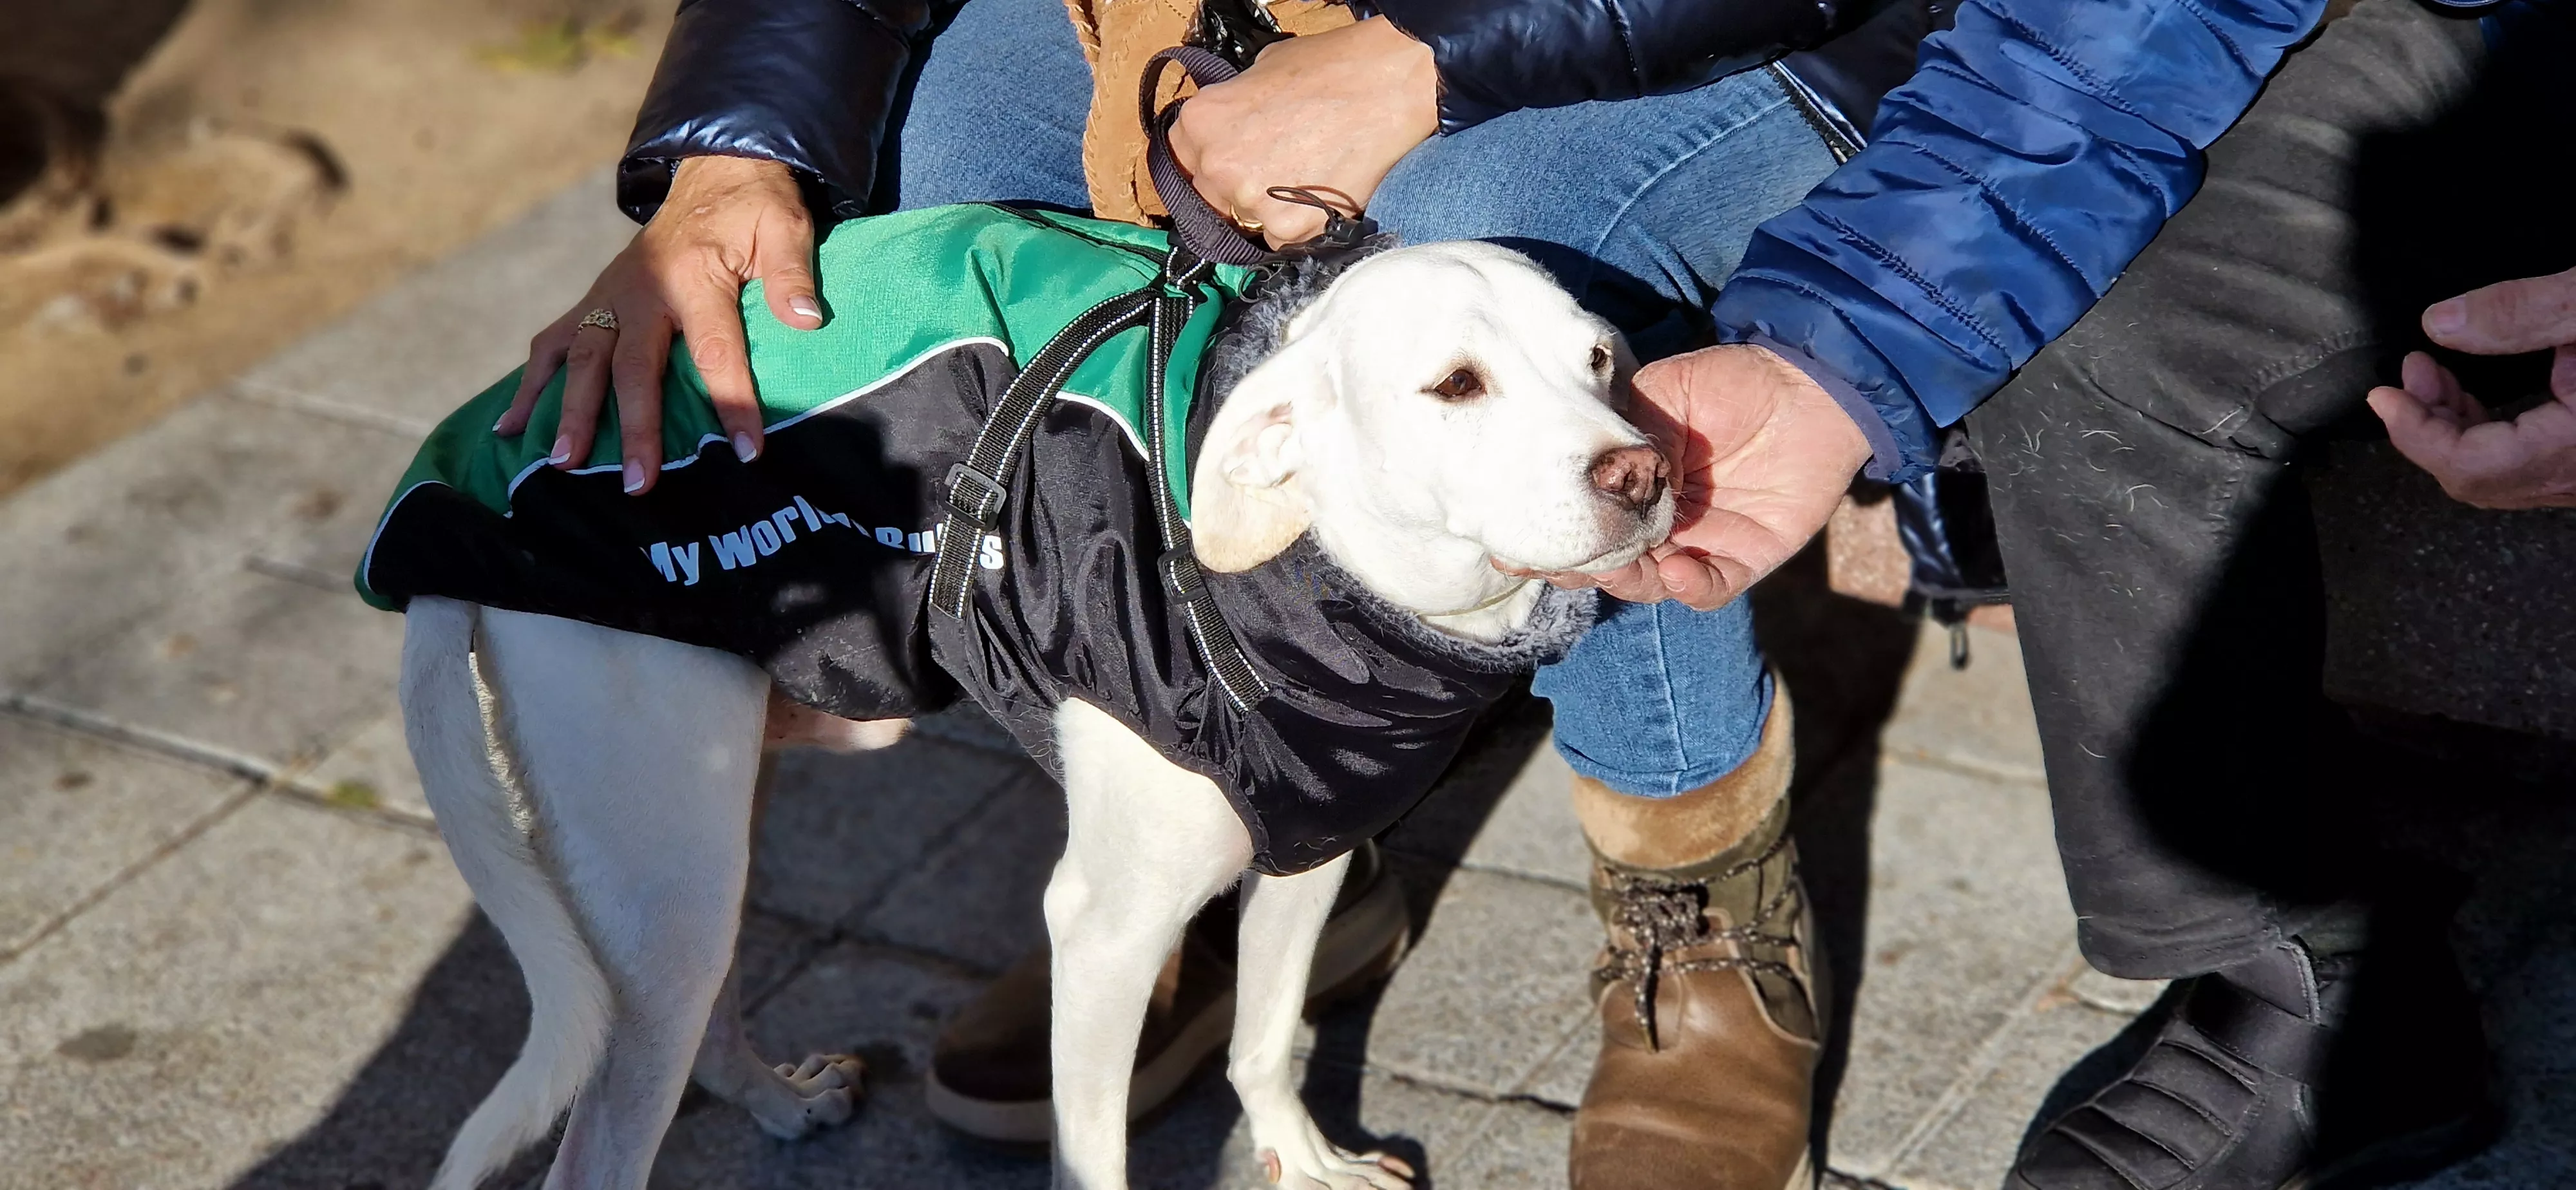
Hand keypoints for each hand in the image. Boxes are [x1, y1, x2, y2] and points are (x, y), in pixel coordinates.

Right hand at [498, 155, 819, 494]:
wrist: (713, 172)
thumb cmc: (753, 209)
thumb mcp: (784, 227)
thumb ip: (791, 274)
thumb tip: (807, 320)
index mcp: (693, 277)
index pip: (715, 349)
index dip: (732, 402)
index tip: (746, 452)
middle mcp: (641, 291)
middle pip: (633, 366)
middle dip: (634, 427)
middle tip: (637, 483)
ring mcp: (609, 297)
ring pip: (584, 361)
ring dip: (571, 414)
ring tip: (563, 465)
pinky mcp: (592, 302)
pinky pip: (552, 345)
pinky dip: (530, 386)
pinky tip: (509, 429)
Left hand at [1167, 17, 1437, 245]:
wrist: (1388, 85)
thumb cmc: (1330, 68)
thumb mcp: (1261, 72)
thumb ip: (1233, 107)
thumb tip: (1232, 125)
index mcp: (1200, 122)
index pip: (1180, 160)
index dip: (1207, 161)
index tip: (1228, 163)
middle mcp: (1217, 166)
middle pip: (1210, 196)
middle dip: (1236, 188)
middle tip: (1274, 171)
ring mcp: (1251, 202)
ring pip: (1246, 221)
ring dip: (1268, 209)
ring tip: (1306, 179)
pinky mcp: (1288, 229)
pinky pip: (1281, 238)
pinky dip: (1299, 224)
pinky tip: (1322, 194)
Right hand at [1541, 344, 1872, 608]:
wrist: (1811, 385)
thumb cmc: (1732, 381)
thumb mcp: (1662, 394)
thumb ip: (1629, 437)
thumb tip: (1604, 482)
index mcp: (1631, 485)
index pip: (1584, 521)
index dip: (1551, 537)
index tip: (1515, 547)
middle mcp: (1659, 522)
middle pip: (1609, 562)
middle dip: (1581, 566)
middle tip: (1562, 560)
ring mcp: (1700, 543)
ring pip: (1650, 584)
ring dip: (1629, 581)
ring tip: (1618, 564)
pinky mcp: (1746, 557)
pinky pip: (1710, 589)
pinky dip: (1691, 588)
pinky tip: (1680, 569)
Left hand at [2367, 267, 2575, 508]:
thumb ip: (2525, 314)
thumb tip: (2441, 323)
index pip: (2472, 467)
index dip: (2415, 434)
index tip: (2381, 395)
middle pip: (2479, 478)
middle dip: (2429, 426)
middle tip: (2412, 373)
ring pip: (2500, 476)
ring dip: (2454, 429)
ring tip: (2431, 376)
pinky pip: (2523, 466)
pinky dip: (2485, 436)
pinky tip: (2468, 399)